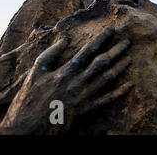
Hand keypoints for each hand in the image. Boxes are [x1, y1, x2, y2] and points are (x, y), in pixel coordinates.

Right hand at [0, 26, 133, 134]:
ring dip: (120, 67)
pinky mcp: (85, 110)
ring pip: (106, 79)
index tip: (111, 29)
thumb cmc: (28, 99)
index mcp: (65, 72)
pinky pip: (106, 100)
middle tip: (128, 41)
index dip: (101, 38)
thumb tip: (64, 39)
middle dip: (116, 50)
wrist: (26, 128)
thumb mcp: (35, 73)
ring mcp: (83, 97)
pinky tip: (130, 85)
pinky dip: (119, 92)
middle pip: (101, 63)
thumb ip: (50, 54)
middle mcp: (77, 82)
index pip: (87, 50)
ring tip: (130, 57)